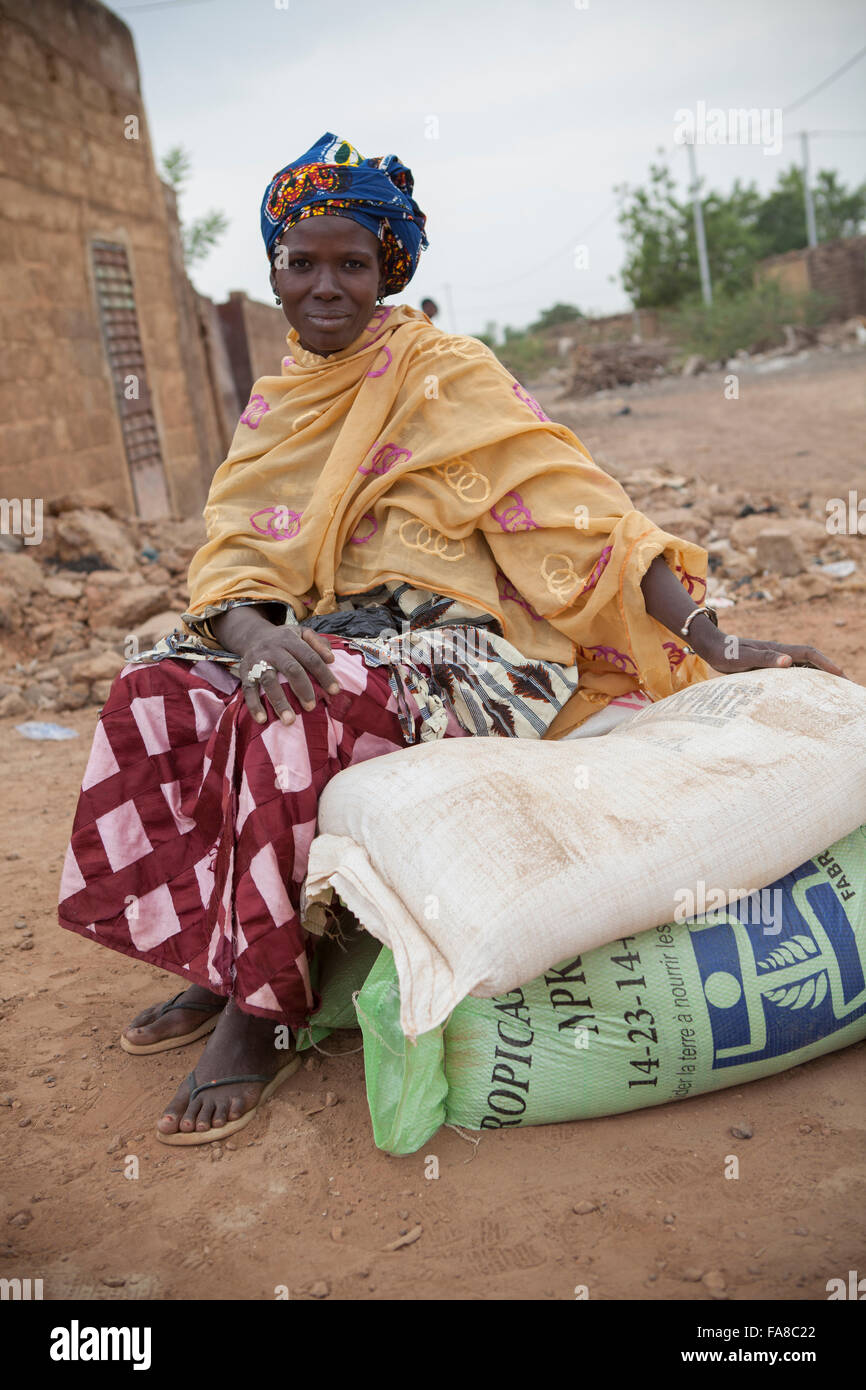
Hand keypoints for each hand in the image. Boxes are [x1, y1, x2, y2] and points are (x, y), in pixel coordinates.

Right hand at [233, 622, 341, 725]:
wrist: (252, 635)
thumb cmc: (284, 639)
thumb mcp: (301, 633)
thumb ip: (318, 643)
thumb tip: (331, 659)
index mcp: (290, 640)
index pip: (311, 657)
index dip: (324, 674)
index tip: (335, 691)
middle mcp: (274, 650)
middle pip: (291, 669)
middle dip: (303, 689)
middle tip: (312, 707)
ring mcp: (258, 661)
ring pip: (269, 681)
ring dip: (279, 702)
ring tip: (290, 721)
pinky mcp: (245, 673)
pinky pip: (248, 690)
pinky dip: (254, 705)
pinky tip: (262, 720)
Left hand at [690, 618, 845, 678]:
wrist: (712, 646)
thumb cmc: (726, 653)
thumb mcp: (744, 658)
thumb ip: (765, 659)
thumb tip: (788, 662)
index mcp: (778, 649)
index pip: (810, 654)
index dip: (827, 664)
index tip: (841, 676)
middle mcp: (780, 652)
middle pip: (812, 659)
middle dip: (830, 671)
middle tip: (846, 685)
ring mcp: (775, 657)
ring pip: (804, 666)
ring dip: (819, 675)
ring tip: (833, 690)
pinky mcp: (768, 664)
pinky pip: (792, 671)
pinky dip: (804, 678)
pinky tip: (806, 690)